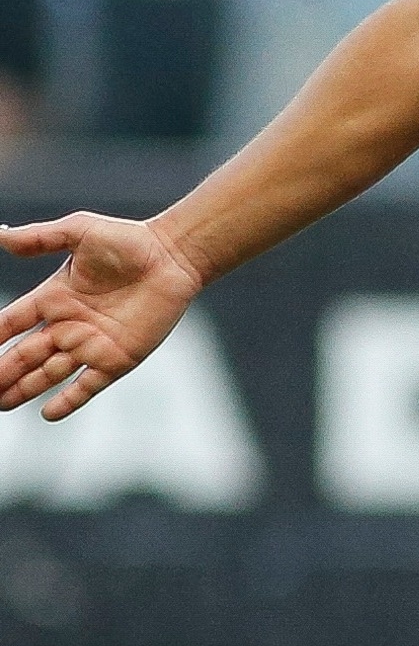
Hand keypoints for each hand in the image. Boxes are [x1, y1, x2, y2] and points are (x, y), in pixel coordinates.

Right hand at [0, 215, 205, 420]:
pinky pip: (88, 384)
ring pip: (48, 373)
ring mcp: (91, 344)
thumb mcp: (80, 231)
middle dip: (2, 372)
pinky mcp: (117, 358)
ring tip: (1, 403)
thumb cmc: (130, 241)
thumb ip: (41, 237)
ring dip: (24, 389)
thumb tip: (1, 236)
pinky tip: (47, 414)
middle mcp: (67, 325)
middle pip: (24, 355)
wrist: (174, 257)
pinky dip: (69, 400)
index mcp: (53, 298)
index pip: (10, 323)